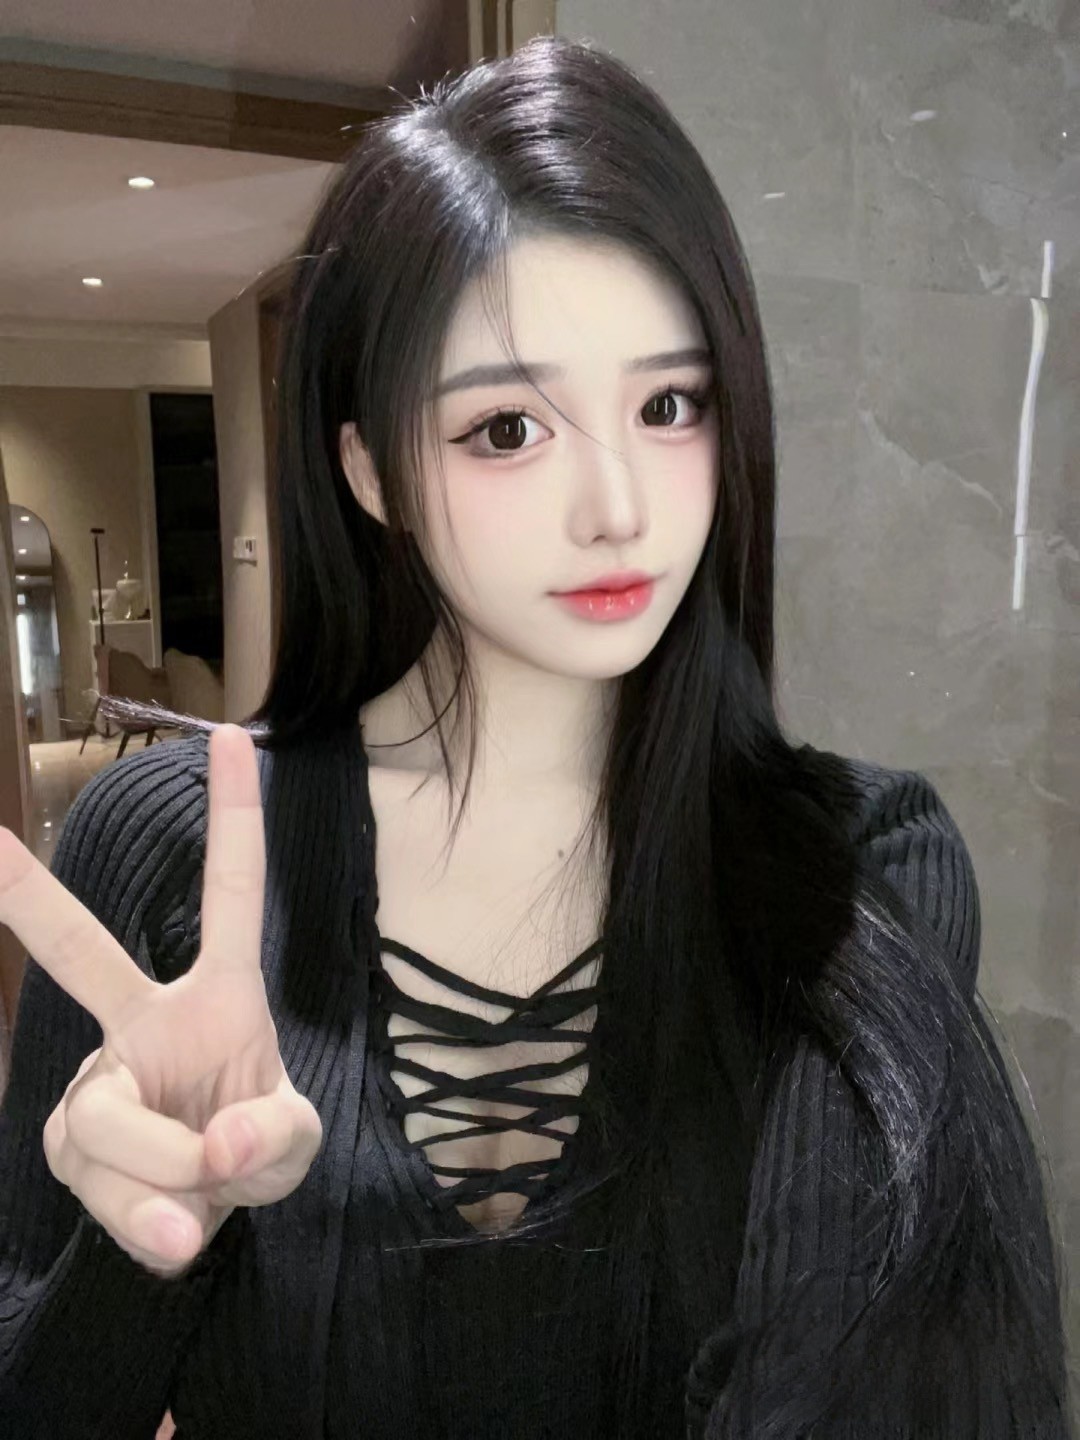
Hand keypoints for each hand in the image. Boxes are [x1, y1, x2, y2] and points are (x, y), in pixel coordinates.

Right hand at [0, 724, 322, 1276]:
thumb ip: (275, 1139)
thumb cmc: (253, 1146)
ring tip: (200, 1194)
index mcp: (216, 996)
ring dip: (166, 1172)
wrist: (205, 1211)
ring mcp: (94, 1081)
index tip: (235, 738)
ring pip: (106, 1120)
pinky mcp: (67, 1144)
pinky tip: (171, 1229)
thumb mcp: (294, 1145)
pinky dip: (148, 1219)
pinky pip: (104, 1185)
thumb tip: (213, 1147)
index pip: (229, 898)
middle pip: (80, 954)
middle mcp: (140, 1021)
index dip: (235, 821)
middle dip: (28, 898)